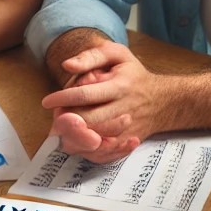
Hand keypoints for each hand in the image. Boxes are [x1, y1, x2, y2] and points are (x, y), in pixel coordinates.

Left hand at [42, 42, 162, 161]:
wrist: (163, 100)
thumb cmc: (134, 75)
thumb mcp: (117, 55)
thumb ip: (91, 56)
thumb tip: (67, 65)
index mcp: (120, 86)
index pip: (86, 95)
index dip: (63, 99)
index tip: (47, 101)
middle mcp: (124, 109)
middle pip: (88, 121)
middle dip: (66, 121)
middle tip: (55, 116)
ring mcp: (126, 130)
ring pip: (95, 142)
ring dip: (73, 137)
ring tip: (64, 128)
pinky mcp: (126, 143)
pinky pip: (104, 155)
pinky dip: (87, 151)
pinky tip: (78, 141)